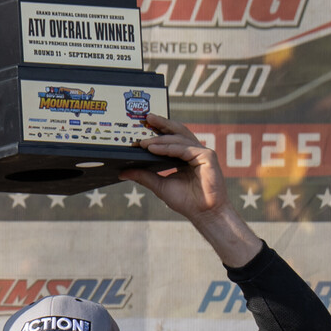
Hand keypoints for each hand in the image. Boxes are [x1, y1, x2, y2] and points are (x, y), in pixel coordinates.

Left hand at [119, 116, 263, 265]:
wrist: (203, 213)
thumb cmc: (186, 201)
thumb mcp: (159, 185)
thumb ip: (143, 176)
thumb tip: (123, 171)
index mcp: (184, 156)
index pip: (171, 138)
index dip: (157, 132)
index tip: (140, 129)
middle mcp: (194, 151)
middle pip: (177, 131)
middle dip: (161, 124)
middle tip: (146, 118)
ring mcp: (202, 152)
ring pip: (179, 139)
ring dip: (160, 140)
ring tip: (143, 142)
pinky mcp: (207, 156)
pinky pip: (184, 149)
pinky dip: (168, 148)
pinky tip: (154, 149)